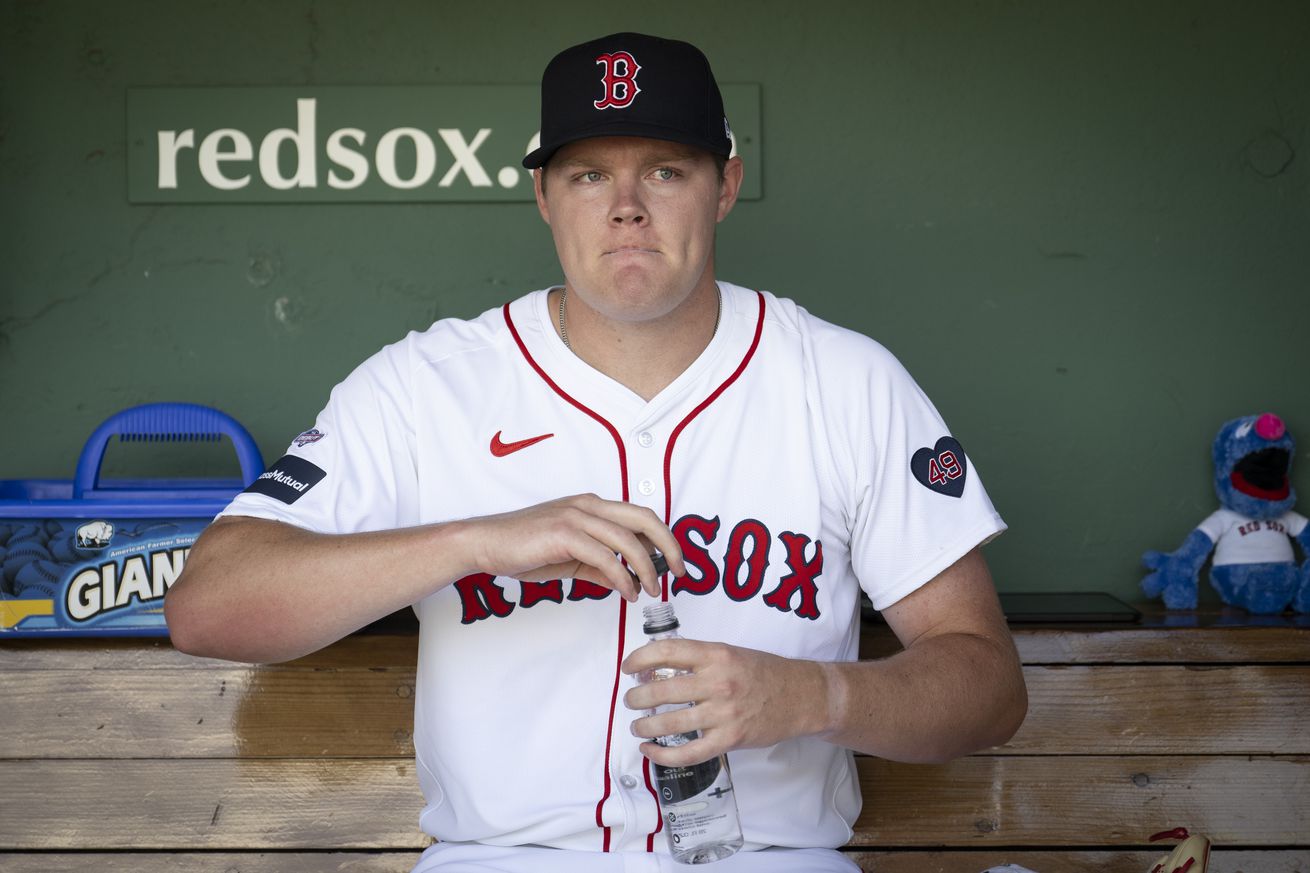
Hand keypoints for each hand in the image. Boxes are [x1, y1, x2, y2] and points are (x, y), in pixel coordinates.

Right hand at [459, 493, 685, 601]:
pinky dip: (622, 577)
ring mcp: (576, 517)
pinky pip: (605, 557)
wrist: (485, 543)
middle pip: (645, 519)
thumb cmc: (523, 548)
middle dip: (669, 546)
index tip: (676, 563)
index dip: (664, 538)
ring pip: (628, 540)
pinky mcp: (564, 534)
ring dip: (647, 568)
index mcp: (591, 506)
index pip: (640, 516)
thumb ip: (598, 566)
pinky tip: (626, 592)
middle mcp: (588, 505)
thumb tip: (625, 581)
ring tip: (651, 590)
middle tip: (681, 573)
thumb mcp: (570, 558)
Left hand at [621, 638, 830, 766]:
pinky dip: (662, 755)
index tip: (628, 667)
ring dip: (644, 726)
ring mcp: (723, 713)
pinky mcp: (729, 739)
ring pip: (669, 723)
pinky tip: (649, 750)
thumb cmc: (763, 673)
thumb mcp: (730, 653)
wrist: (801, 696)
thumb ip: (697, 658)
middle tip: (631, 699)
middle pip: (661, 690)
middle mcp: (718, 682)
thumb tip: (656, 665)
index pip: (667, 651)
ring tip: (637, 725)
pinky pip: (688, 753)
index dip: (640, 658)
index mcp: (716, 655)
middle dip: (636, 697)